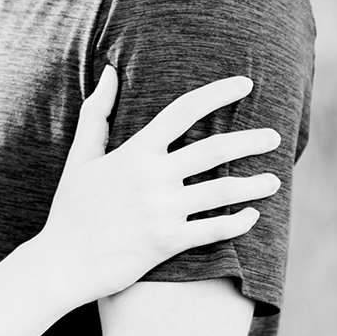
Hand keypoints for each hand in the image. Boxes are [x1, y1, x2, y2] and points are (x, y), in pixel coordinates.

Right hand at [37, 71, 280, 303]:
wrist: (61, 262)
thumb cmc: (71, 207)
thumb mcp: (81, 156)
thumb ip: (97, 112)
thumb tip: (110, 72)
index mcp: (135, 151)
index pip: (183, 111)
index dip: (217, 93)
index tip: (245, 84)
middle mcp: (152, 177)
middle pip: (214, 149)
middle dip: (250, 141)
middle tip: (275, 137)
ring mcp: (161, 211)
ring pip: (222, 192)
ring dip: (254, 185)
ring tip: (275, 180)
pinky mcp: (167, 242)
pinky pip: (213, 231)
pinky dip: (237, 223)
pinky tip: (252, 217)